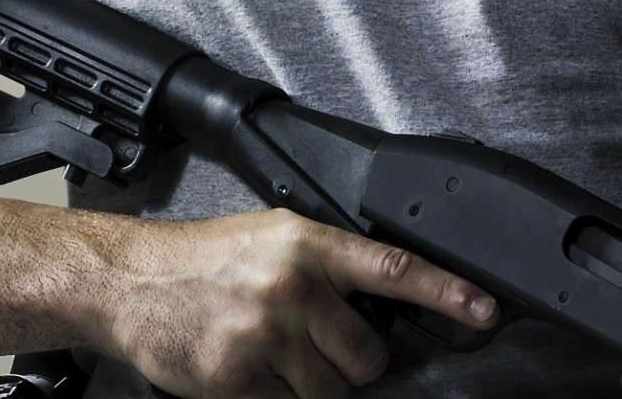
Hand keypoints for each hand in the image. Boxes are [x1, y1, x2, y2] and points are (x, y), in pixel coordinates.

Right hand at [100, 208, 497, 397]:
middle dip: (354, 362)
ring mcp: (267, 333)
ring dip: (315, 387)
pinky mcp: (241, 378)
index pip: (392, 268)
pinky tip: (252, 370)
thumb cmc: (206, 260)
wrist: (136, 282)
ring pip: (334, 392)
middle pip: (369, 355)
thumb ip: (326, 266)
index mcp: (307, 243)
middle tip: (316, 343)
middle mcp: (293, 285)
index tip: (485, 309)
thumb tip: (380, 303)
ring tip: (277, 354)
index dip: (446, 291)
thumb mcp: (273, 238)